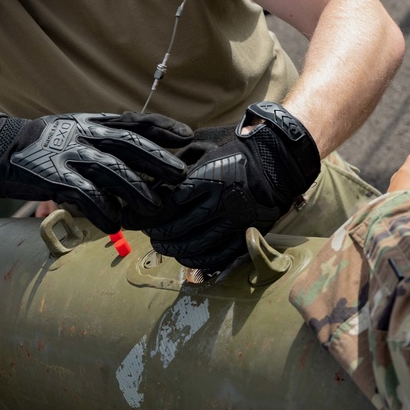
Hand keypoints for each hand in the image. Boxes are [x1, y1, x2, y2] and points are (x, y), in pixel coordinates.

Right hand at [0, 111, 192, 232]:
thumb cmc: (43, 144)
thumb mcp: (75, 130)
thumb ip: (104, 137)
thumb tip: (139, 152)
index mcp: (92, 122)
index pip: (134, 121)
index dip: (162, 126)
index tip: (187, 136)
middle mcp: (84, 134)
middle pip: (130, 145)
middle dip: (158, 161)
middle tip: (181, 176)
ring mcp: (69, 155)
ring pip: (112, 172)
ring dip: (136, 193)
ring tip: (154, 210)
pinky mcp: (54, 177)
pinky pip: (85, 196)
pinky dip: (103, 212)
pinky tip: (114, 224)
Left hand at [124, 102, 320, 270]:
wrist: (276, 162)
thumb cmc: (235, 153)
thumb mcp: (203, 150)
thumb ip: (178, 167)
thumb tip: (151, 184)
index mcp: (206, 180)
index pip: (167, 205)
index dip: (147, 214)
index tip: (134, 217)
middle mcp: (219, 204)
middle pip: (176, 228)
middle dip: (156, 233)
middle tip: (147, 233)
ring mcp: (233, 223)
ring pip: (193, 246)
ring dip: (172, 249)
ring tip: (162, 246)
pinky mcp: (244, 235)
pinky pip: (216, 256)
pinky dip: (196, 260)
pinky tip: (185, 257)